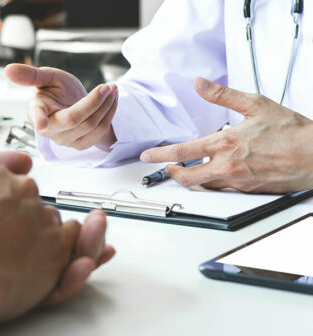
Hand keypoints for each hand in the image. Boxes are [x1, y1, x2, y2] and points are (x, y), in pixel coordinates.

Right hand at [0, 142, 114, 319]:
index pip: (3, 177)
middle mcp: (21, 191)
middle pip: (27, 199)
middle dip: (17, 215)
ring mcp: (40, 219)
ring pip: (49, 220)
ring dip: (40, 232)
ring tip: (19, 255)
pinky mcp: (55, 250)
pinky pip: (72, 241)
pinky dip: (65, 247)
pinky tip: (44, 258)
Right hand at [5, 64, 118, 150]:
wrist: (74, 105)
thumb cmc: (57, 90)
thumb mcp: (47, 77)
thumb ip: (30, 75)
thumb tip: (7, 69)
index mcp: (38, 111)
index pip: (38, 117)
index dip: (38, 120)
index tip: (40, 123)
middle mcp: (50, 130)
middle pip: (74, 119)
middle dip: (94, 101)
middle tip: (108, 86)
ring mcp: (66, 140)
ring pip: (91, 125)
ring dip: (106, 106)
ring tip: (113, 88)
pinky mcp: (81, 145)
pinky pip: (100, 131)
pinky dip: (110, 113)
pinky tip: (112, 99)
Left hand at [140, 77, 312, 192]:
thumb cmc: (292, 131)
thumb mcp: (256, 104)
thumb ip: (223, 95)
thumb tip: (200, 84)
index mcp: (225, 143)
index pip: (181, 151)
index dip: (160, 155)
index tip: (147, 156)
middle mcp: (227, 166)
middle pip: (186, 177)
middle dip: (171, 173)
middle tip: (165, 169)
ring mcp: (237, 182)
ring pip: (204, 184)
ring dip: (192, 178)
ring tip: (186, 170)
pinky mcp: (247, 191)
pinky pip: (223, 189)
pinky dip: (214, 181)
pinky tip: (216, 173)